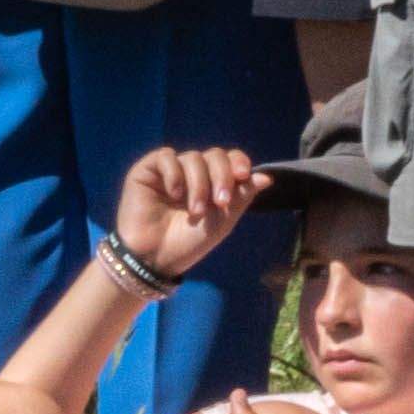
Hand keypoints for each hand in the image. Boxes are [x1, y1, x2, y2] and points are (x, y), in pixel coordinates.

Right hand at [107, 141, 267, 285]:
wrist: (156, 257)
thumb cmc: (189, 242)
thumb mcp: (223, 220)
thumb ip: (242, 196)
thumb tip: (267, 177)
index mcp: (212, 183)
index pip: (229, 159)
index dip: (238, 162)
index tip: (243, 176)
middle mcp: (192, 173)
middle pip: (214, 155)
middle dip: (222, 176)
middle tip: (220, 202)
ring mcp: (170, 170)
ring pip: (193, 158)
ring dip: (198, 184)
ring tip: (195, 211)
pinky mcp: (147, 170)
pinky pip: (166, 157)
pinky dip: (174, 174)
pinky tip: (174, 194)